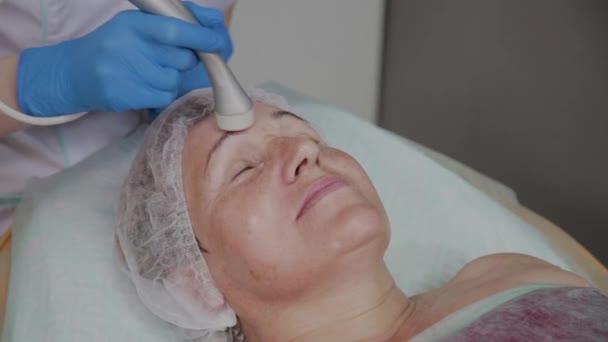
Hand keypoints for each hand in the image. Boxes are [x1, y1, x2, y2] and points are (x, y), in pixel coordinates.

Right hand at [17, 1, 232, 116]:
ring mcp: (123, 72)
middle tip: (167, 58)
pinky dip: (160, 94)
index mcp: (133, 23)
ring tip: (147, 72)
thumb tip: (213, 21)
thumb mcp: (137, 25)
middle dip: (185, 60)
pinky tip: (142, 86)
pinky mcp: (122, 95)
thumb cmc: (113, 47)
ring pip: (173, 80)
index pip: (176, 30)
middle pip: (181, 58)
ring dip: (170, 78)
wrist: (72, 73)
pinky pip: (162, 96)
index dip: (202, 38)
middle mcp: (126, 45)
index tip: (217, 42)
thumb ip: (175, 22)